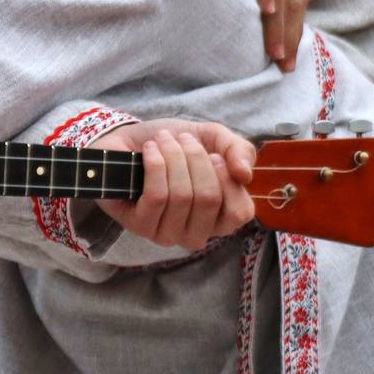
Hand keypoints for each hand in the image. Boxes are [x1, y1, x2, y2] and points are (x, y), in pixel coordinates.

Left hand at [93, 118, 255, 249]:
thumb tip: (245, 175)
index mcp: (218, 218)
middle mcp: (196, 233)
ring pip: (181, 196)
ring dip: (173, 157)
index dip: (228, 180)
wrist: (127, 139)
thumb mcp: (212, 139)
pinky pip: (157, 197)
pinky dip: (155, 165)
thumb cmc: (173, 145)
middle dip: (196, 159)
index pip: (239, 212)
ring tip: (164, 140)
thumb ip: (238, 150)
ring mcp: (167, 234)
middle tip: (183, 139)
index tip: (213, 155)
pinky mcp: (139, 226)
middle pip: (209, 199)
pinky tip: (150, 150)